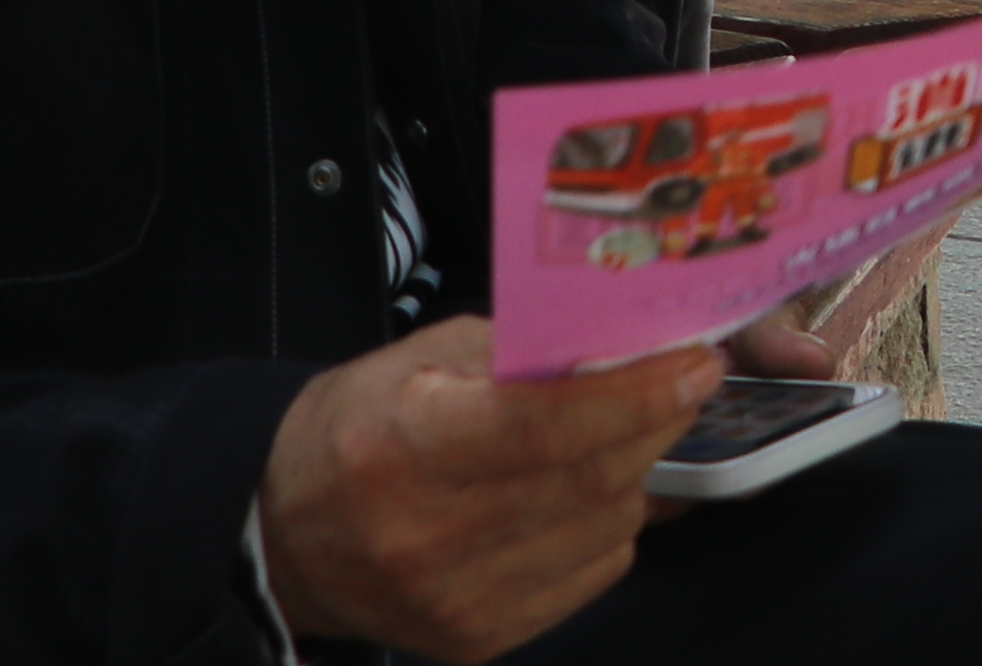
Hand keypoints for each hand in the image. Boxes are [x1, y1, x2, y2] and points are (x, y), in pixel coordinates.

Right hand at [259, 316, 725, 661]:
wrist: (287, 537)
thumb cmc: (358, 427)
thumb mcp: (420, 359)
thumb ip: (520, 351)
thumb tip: (624, 346)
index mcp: (404, 448)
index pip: (543, 429)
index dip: (632, 397)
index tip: (694, 364)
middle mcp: (428, 537)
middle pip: (587, 482)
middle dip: (655, 425)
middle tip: (683, 383)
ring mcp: (455, 601)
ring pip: (602, 532)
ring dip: (637, 475)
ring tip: (628, 434)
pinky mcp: (477, 640)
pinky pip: (589, 577)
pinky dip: (611, 528)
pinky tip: (590, 494)